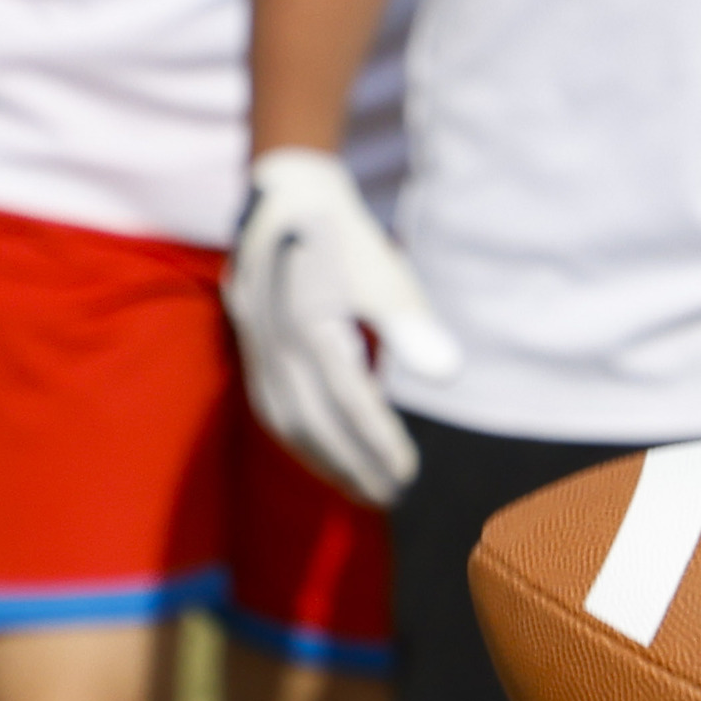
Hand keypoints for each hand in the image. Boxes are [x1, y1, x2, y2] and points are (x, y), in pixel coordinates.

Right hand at [227, 149, 462, 505]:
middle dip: (352, 466)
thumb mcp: (387, 274)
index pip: (348, 399)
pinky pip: (273, 411)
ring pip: (287, 423)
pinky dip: (303, 443)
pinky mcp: (252, 356)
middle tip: (393, 496)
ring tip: (365, 490)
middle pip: (314, 422)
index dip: (377, 441)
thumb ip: (412, 327)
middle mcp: (276, 343)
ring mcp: (257, 351)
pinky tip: (332, 460)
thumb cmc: (347, 243)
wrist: (284, 204)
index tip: (408, 473)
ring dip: (325, 463)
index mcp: (311, 321)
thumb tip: (448, 375)